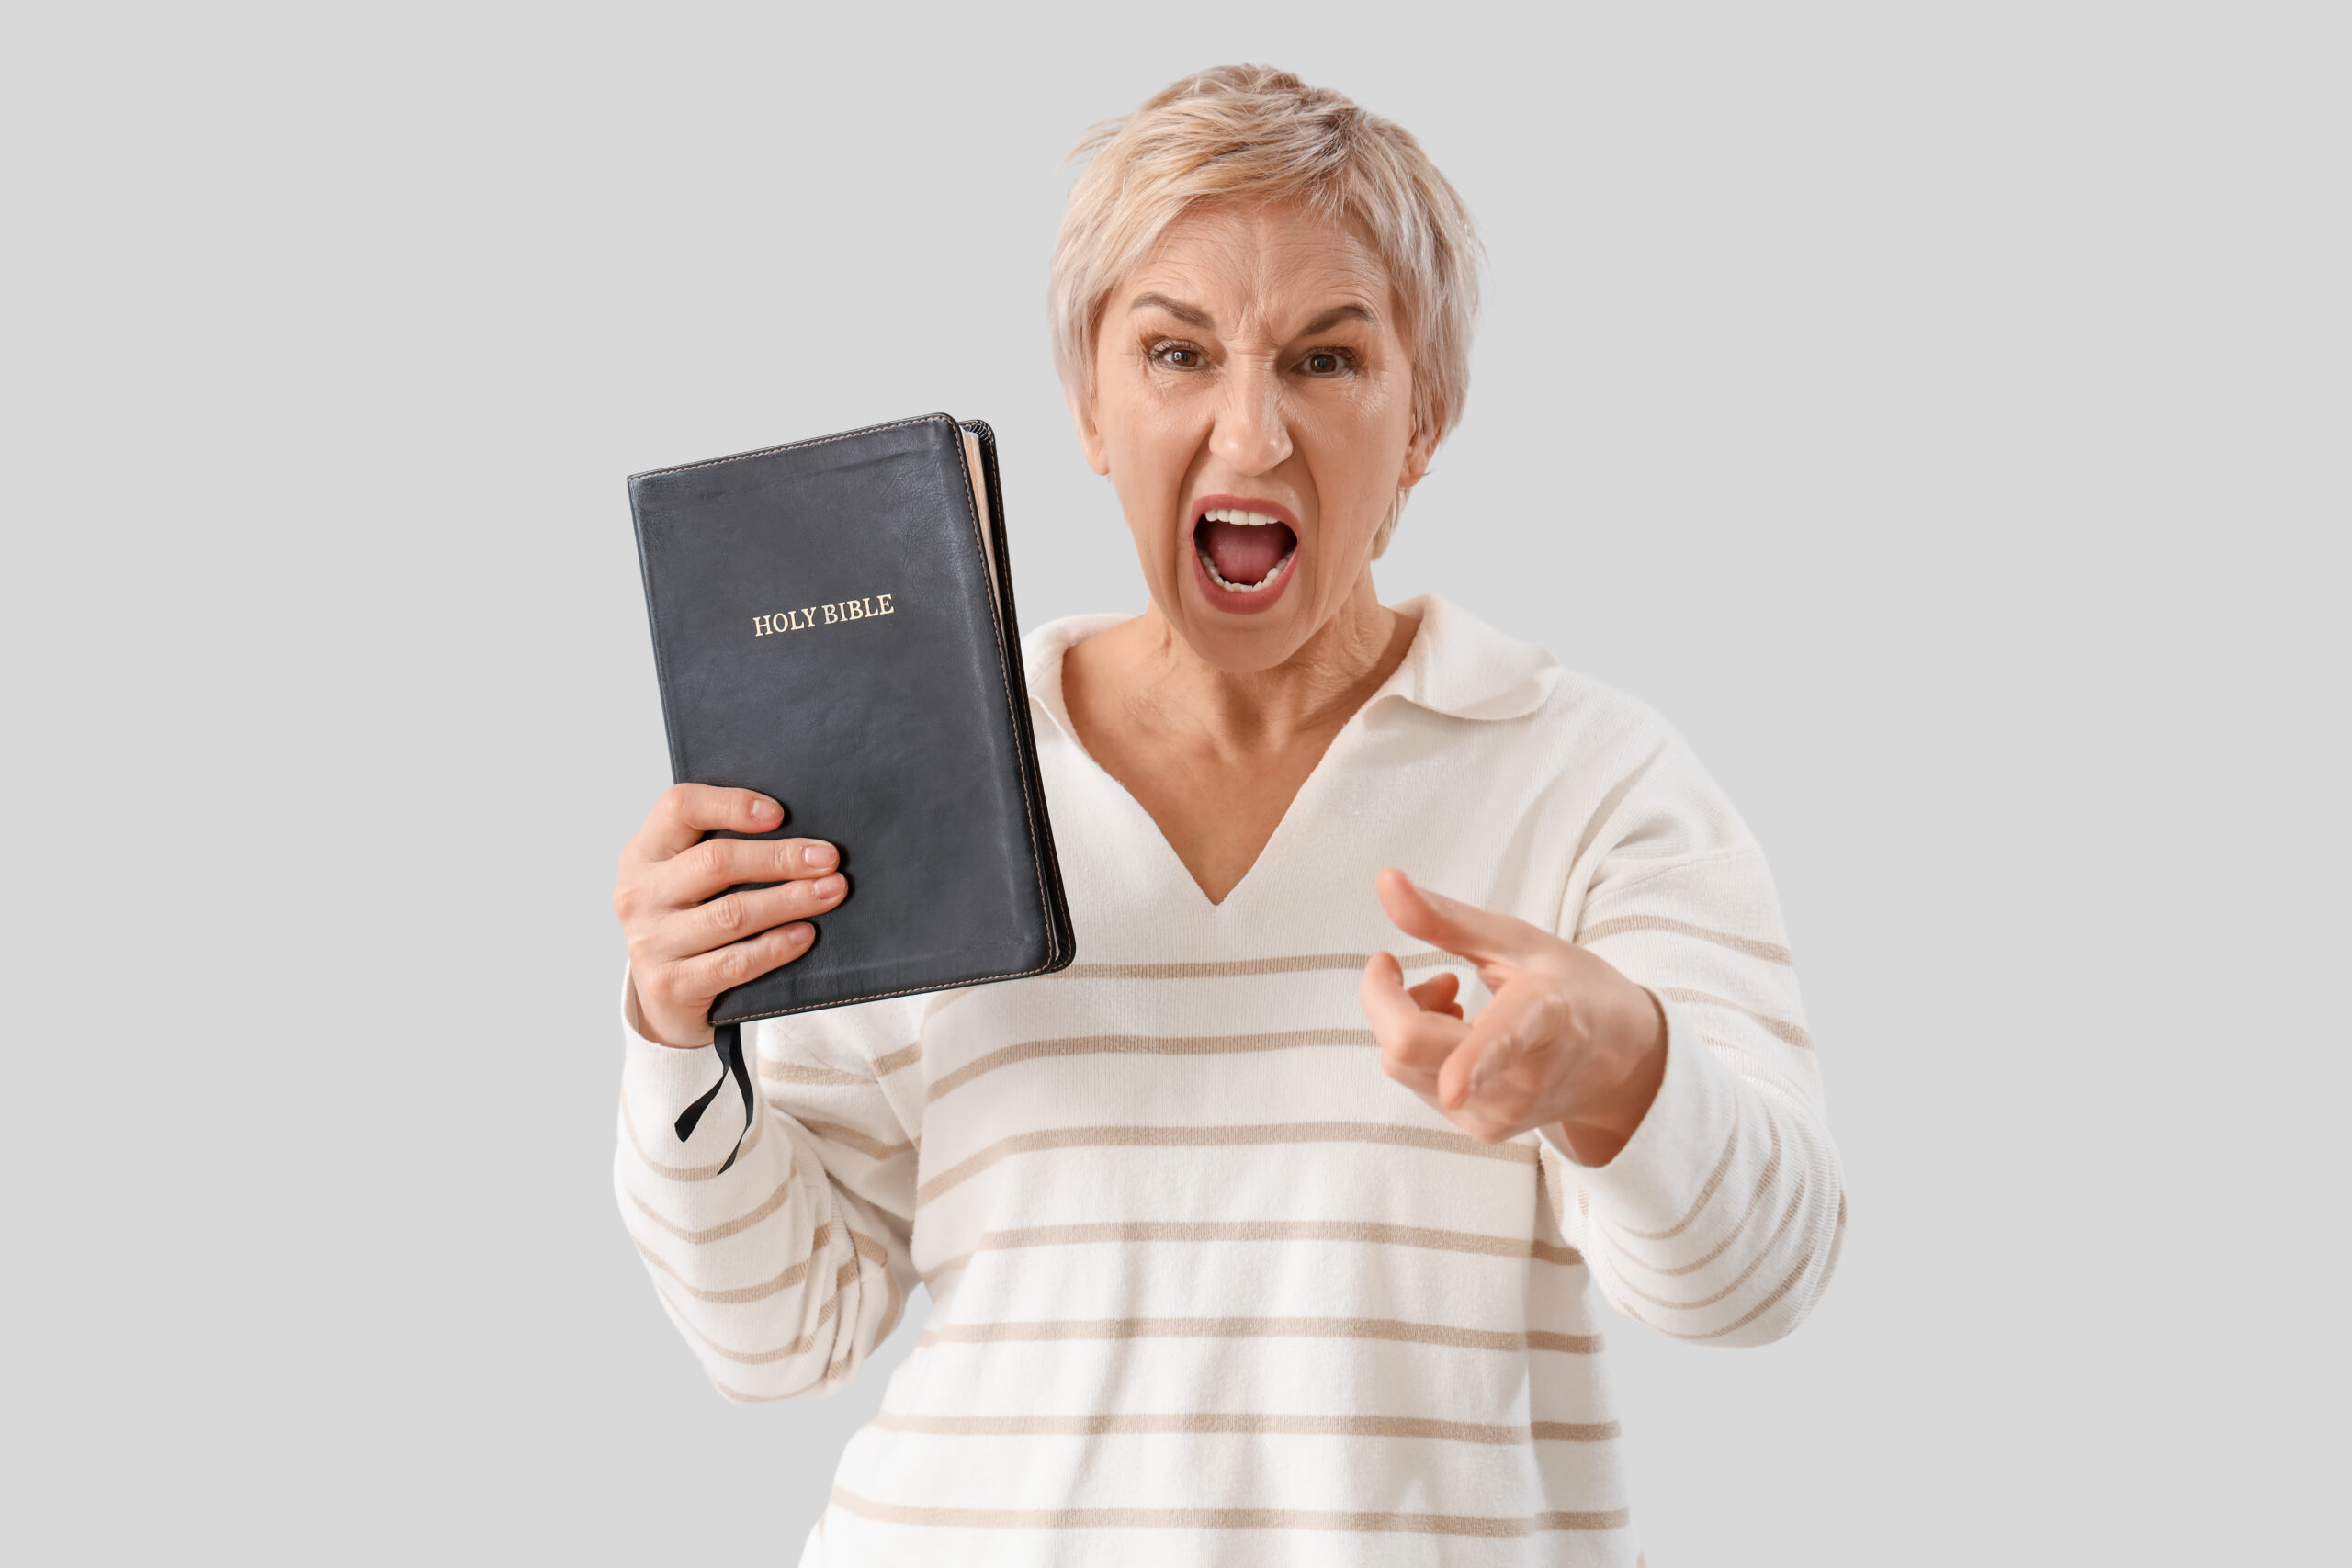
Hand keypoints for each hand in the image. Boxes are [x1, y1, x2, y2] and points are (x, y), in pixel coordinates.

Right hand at [614, 784, 847, 1048]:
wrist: (662, 999)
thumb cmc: (688, 922)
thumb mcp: (686, 879)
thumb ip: (721, 850)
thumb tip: (801, 835)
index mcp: (644, 853)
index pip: (680, 807)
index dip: (732, 804)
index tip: (780, 814)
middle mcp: (639, 894)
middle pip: (715, 862)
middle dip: (781, 858)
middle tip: (828, 858)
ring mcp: (650, 942)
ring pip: (731, 913)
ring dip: (790, 900)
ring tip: (831, 892)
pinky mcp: (670, 985)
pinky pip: (734, 962)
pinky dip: (776, 946)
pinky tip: (805, 934)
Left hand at [1359, 868, 1666, 1164]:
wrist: (1617, 1058)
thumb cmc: (1568, 986)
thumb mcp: (1515, 940)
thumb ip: (1444, 917)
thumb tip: (1384, 879)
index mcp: (1544, 1014)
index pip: (1500, 1043)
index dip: (1471, 1065)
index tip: (1455, 1086)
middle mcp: (1522, 1077)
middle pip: (1409, 1047)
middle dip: (1387, 997)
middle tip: (1429, 972)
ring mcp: (1501, 1112)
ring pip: (1399, 1064)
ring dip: (1404, 1020)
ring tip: (1454, 999)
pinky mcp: (1483, 1130)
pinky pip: (1413, 1081)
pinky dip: (1418, 1048)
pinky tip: (1459, 1032)